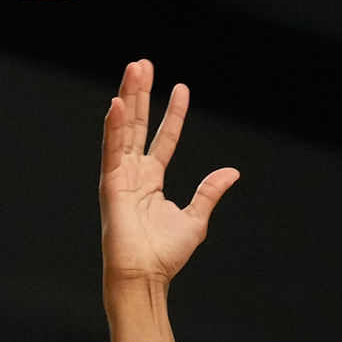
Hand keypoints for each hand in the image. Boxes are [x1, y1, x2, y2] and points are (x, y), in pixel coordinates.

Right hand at [100, 59, 237, 285]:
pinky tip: (117, 104)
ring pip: (124, 129)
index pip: (164, 139)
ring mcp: (120, 177)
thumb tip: (231, 172)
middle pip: (138, 125)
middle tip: (143, 64)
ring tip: (134, 69)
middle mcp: (134, 174)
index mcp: (151, 181)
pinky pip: (111, 151)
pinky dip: (113, 128)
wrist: (145, 277)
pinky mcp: (110, 185)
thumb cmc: (165, 255)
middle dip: (141, 94)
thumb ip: (209, 192)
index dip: (173, 114)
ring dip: (128, 98)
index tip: (181, 89)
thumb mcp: (195, 219)